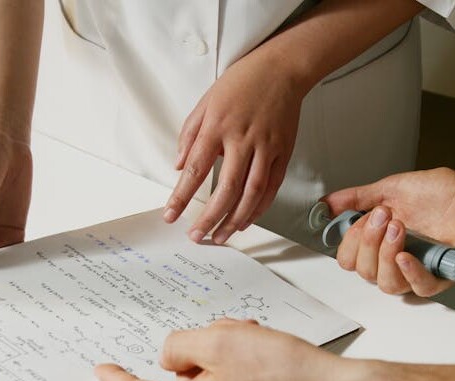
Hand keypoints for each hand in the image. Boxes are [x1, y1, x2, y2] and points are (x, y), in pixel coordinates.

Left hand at [95, 320, 345, 380]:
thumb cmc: (284, 373)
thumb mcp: (219, 340)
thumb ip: (179, 346)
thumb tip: (172, 358)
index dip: (117, 379)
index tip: (103, 372)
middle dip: (198, 358)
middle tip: (226, 335)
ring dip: (222, 366)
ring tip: (254, 348)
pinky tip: (265, 368)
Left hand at [163, 42, 303, 244]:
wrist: (282, 69)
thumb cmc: (241, 83)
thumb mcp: (205, 103)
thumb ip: (189, 135)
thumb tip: (178, 167)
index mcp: (217, 127)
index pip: (195, 170)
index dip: (182, 197)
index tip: (171, 216)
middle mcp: (242, 140)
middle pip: (226, 189)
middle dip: (210, 217)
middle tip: (197, 236)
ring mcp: (266, 148)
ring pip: (251, 194)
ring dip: (235, 220)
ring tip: (221, 236)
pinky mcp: (283, 153)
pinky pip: (271, 188)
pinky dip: (259, 209)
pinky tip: (245, 221)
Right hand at [324, 168, 454, 296]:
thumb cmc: (445, 194)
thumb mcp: (393, 188)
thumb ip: (357, 198)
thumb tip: (327, 204)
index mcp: (380, 240)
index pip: (349, 259)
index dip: (351, 242)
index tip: (362, 218)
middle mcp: (394, 258)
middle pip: (363, 272)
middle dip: (368, 243)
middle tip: (384, 217)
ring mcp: (414, 270)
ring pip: (385, 283)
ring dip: (386, 255)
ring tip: (399, 228)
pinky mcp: (436, 277)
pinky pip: (417, 288)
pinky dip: (409, 272)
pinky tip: (407, 255)